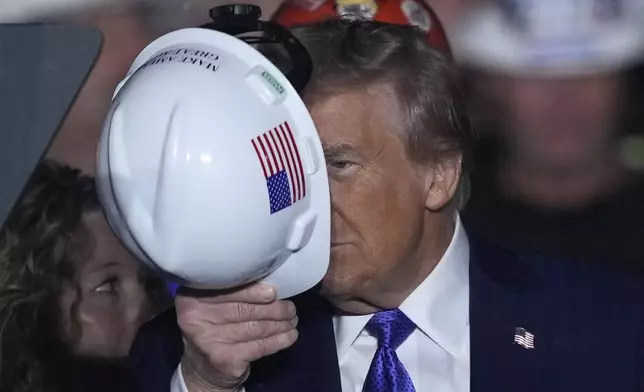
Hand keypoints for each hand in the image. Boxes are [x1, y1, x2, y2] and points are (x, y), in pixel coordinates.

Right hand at [176, 284, 298, 391]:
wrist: (202, 369)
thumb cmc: (213, 327)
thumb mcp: (212, 305)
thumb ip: (231, 292)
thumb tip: (271, 285)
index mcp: (190, 297)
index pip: (227, 290)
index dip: (254, 291)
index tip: (274, 292)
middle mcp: (195, 318)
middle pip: (243, 309)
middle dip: (273, 308)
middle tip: (290, 308)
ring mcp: (209, 340)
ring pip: (255, 328)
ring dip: (280, 324)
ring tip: (292, 319)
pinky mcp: (224, 359)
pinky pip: (259, 346)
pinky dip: (279, 340)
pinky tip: (290, 336)